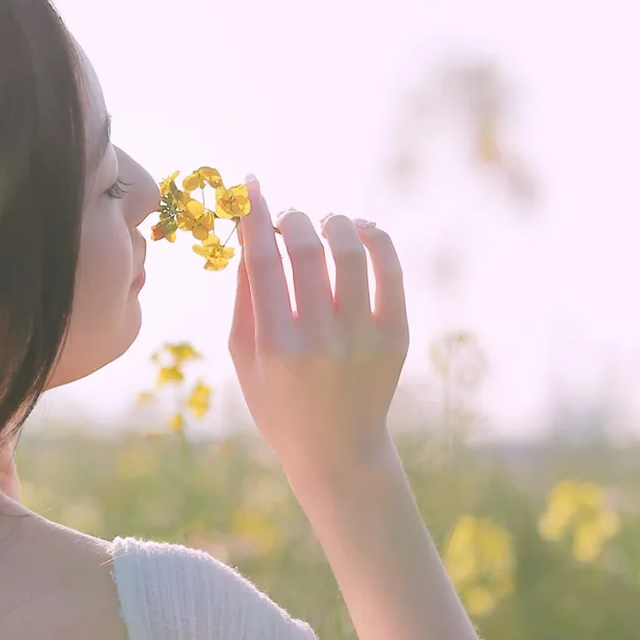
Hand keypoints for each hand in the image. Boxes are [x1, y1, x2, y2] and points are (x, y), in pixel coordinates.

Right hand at [229, 175, 408, 492]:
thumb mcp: (243, 359)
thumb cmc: (278, 403)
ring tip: (325, 223)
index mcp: (275, 345)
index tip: (250, 187)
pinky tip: (361, 232)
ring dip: (335, 223)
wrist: (337, 452)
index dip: (255, 216)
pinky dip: (377, 240)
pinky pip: (391, 271)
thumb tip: (248, 238)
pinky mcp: (396, 337)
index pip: (262, 262)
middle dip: (295, 218)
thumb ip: (243, 298)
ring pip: (353, 252)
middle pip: (308, 250)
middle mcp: (320, 340)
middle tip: (289, 216)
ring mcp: (363, 338)